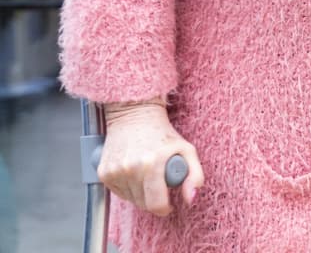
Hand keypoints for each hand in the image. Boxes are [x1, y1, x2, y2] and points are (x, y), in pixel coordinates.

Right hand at [99, 99, 204, 214]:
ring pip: (130, 199)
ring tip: (146, 173)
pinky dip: (127, 187)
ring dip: (140, 193)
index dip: (164, 208)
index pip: (156, 204)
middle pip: (142, 204)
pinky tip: (133, 171)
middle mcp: (131, 169)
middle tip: (158, 182)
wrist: (135, 114)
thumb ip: (195, 175)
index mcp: (152, 164)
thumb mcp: (186, 149)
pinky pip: (118, 192)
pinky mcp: (103, 172)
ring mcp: (115, 171)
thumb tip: (190, 198)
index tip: (168, 204)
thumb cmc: (163, 132)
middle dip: (153, 199)